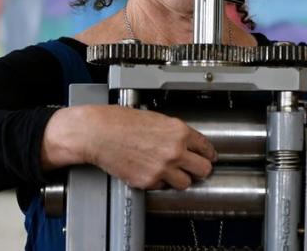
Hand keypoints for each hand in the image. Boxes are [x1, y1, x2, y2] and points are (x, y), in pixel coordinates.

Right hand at [41, 105, 216, 189]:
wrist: (98, 133)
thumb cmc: (120, 121)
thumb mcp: (155, 118)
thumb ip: (174, 132)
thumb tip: (185, 141)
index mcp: (178, 131)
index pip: (206, 148)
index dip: (208, 154)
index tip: (208, 157)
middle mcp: (174, 151)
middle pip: (204, 170)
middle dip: (199, 169)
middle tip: (194, 168)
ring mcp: (162, 168)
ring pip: (185, 183)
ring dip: (180, 179)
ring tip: (170, 172)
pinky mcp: (148, 181)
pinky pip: (162, 187)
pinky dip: (158, 182)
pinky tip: (150, 171)